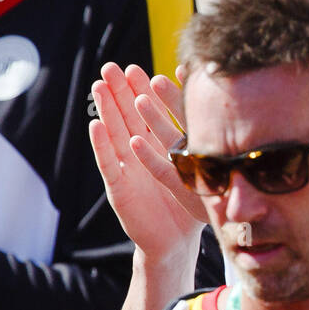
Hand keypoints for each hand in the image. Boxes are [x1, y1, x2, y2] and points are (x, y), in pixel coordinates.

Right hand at [89, 62, 204, 259]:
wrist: (176, 242)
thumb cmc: (188, 204)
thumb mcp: (197, 168)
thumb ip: (198, 140)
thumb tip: (212, 108)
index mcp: (156, 147)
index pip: (148, 114)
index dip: (142, 91)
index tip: (138, 68)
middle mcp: (139, 155)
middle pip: (127, 118)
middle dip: (119, 92)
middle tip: (111, 66)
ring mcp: (127, 171)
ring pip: (115, 135)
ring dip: (107, 110)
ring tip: (99, 86)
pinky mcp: (119, 190)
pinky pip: (109, 165)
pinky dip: (101, 145)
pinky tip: (95, 125)